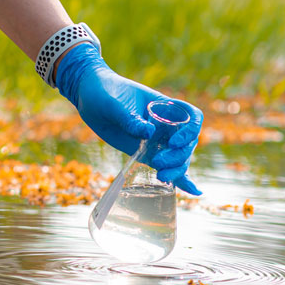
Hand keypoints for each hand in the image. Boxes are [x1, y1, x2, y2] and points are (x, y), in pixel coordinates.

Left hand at [54, 43, 203, 194]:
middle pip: (188, 143)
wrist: (91, 98)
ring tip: (161, 176)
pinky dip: (181, 179)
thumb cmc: (105, 93)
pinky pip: (168, 166)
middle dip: (178, 156)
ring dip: (176, 169)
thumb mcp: (115, 104)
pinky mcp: (147, 153)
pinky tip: (193, 191)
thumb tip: (149, 133)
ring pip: (179, 158)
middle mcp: (166, 124)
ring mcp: (158, 140)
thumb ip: (130, 119)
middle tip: (157, 162)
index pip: (192, 118)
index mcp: (165, 107)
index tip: (173, 141)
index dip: (190, 131)